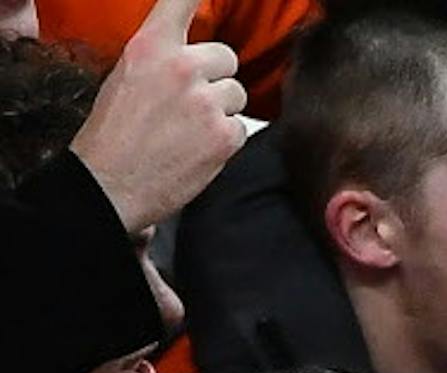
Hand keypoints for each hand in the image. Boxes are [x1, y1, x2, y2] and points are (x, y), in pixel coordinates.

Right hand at [67, 0, 245, 231]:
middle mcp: (182, 67)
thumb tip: (193, 55)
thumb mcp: (127, 77)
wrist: (109, 184)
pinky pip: (241, 126)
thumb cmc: (112, 133)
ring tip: (189, 129)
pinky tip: (197, 149)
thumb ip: (161, 59)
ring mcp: (206, 101)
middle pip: (226, 57)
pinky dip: (225, 139)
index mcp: (150, 47)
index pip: (181, 3)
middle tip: (190, 102)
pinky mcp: (224, 135)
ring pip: (236, 94)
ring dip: (221, 109)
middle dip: (214, 78)